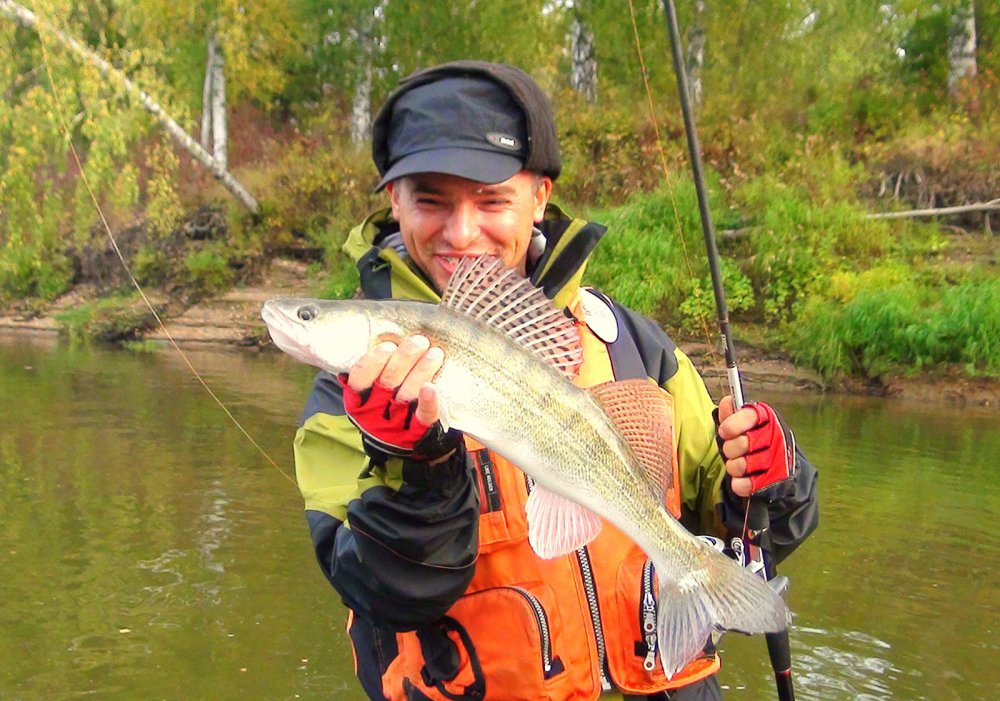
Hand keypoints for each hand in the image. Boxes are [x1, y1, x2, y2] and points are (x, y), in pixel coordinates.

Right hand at [340, 335, 458, 459]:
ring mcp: (395, 423)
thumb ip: (377, 366)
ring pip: (406, 394)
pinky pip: (423, 416)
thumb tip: (390, 330)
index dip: (373, 361)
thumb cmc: (387, 401)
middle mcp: (373, 411)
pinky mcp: (417, 432)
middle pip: (387, 382)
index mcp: (358, 398)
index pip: (359, 378)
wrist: (406, 438)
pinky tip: (432, 387)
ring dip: (421, 371)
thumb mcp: (373, 387)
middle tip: (419, 341)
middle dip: (404, 358)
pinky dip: (428, 401)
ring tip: (435, 353)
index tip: (388, 346)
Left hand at [716, 396, 795, 497]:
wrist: (776, 469)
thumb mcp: (742, 426)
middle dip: (730, 448)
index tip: (724, 431)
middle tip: (731, 450)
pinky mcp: (774, 482)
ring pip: (742, 465)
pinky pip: (745, 484)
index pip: (750, 415)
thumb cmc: (755, 443)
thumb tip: (727, 402)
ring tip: (738, 464)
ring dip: (734, 466)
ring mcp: (777, 461)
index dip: (734, 424)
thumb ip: (732, 414)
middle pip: (743, 442)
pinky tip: (742, 478)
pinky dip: (738, 483)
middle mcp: (777, 437)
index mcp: (768, 419)